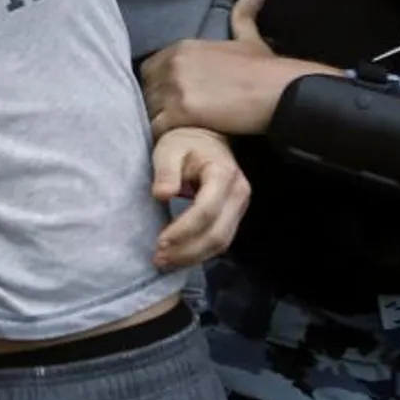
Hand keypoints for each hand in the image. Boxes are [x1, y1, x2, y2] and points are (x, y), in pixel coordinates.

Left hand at [140, 0, 329, 136]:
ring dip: (159, 120)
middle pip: (147, 89)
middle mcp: (173, 64)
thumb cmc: (265, 69)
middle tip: (173, 119)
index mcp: (182, 47)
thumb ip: (244, 16)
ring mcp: (175, 88)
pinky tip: (176, 140)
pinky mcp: (180, 113)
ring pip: (149, 109)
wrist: (279, 91)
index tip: (173, 100)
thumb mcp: (250, 38)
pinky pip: (156, 128)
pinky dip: (163, 136)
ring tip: (174, 132)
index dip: (159, 86)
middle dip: (157, 104)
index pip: (151, 69)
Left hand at [150, 128, 249, 269]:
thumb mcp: (169, 149)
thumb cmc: (184, 143)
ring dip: (193, 257)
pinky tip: (178, 257)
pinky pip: (220, 241)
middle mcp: (239, 193)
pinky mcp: (235, 216)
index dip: (183, 230)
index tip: (160, 242)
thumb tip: (162, 194)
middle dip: (187, 251)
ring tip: (165, 262)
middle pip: (217, 234)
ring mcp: (240, 207)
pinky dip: (199, 253)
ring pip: (221, 243)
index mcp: (223, 174)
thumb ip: (166, 171)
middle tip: (159, 259)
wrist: (204, 138)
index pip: (206, 211)